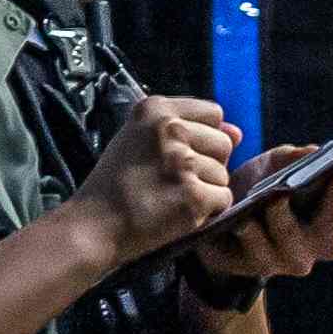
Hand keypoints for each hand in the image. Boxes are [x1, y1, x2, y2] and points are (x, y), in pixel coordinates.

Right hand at [66, 92, 241, 267]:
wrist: (95, 224)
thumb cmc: (118, 184)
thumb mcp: (142, 141)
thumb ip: (190, 129)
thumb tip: (237, 132)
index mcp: (155, 109)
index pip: (213, 113)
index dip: (203, 138)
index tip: (177, 155)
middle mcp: (170, 129)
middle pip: (223, 143)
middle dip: (208, 164)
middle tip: (172, 179)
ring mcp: (182, 162)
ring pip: (224, 174)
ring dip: (205, 190)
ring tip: (169, 196)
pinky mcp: (192, 194)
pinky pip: (224, 199)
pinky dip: (207, 211)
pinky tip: (177, 211)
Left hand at [189, 136, 332, 289]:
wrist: (217, 229)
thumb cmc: (254, 191)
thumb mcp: (270, 167)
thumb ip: (290, 157)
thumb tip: (311, 152)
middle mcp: (322, 241)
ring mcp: (293, 258)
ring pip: (292, 240)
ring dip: (284, 218)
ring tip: (276, 196)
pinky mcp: (260, 267)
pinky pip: (257, 250)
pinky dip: (251, 233)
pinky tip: (243, 220)